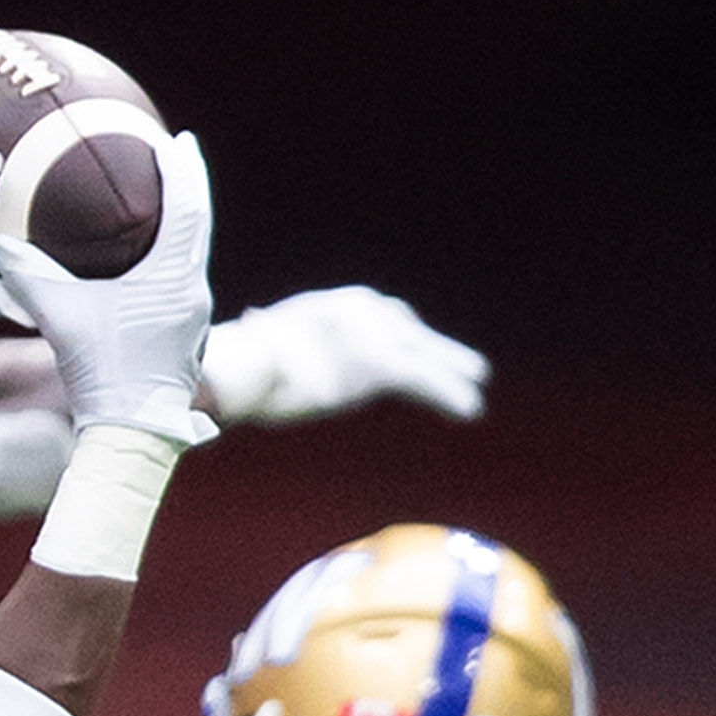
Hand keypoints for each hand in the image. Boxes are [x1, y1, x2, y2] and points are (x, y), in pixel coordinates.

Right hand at [0, 129, 216, 441]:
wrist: (130, 433)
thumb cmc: (100, 374)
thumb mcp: (59, 317)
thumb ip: (27, 275)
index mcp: (173, 278)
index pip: (188, 207)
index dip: (183, 169)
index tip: (179, 139)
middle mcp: (194, 291)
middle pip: (199, 224)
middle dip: (189, 187)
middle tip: (179, 154)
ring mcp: (195, 316)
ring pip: (194, 254)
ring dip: (183, 223)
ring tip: (165, 199)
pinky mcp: (187, 336)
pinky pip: (185, 279)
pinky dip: (174, 255)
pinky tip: (152, 257)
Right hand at [200, 285, 485, 425]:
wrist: (244, 367)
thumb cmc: (239, 364)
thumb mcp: (261, 347)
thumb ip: (276, 344)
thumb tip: (251, 328)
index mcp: (333, 304)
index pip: (380, 312)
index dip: (401, 331)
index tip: (414, 343)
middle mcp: (360, 311)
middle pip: (408, 329)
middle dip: (437, 347)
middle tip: (466, 365)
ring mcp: (372, 336)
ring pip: (423, 355)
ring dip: (452, 369)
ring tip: (477, 384)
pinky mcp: (381, 365)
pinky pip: (424, 380)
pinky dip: (449, 394)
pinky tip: (470, 410)